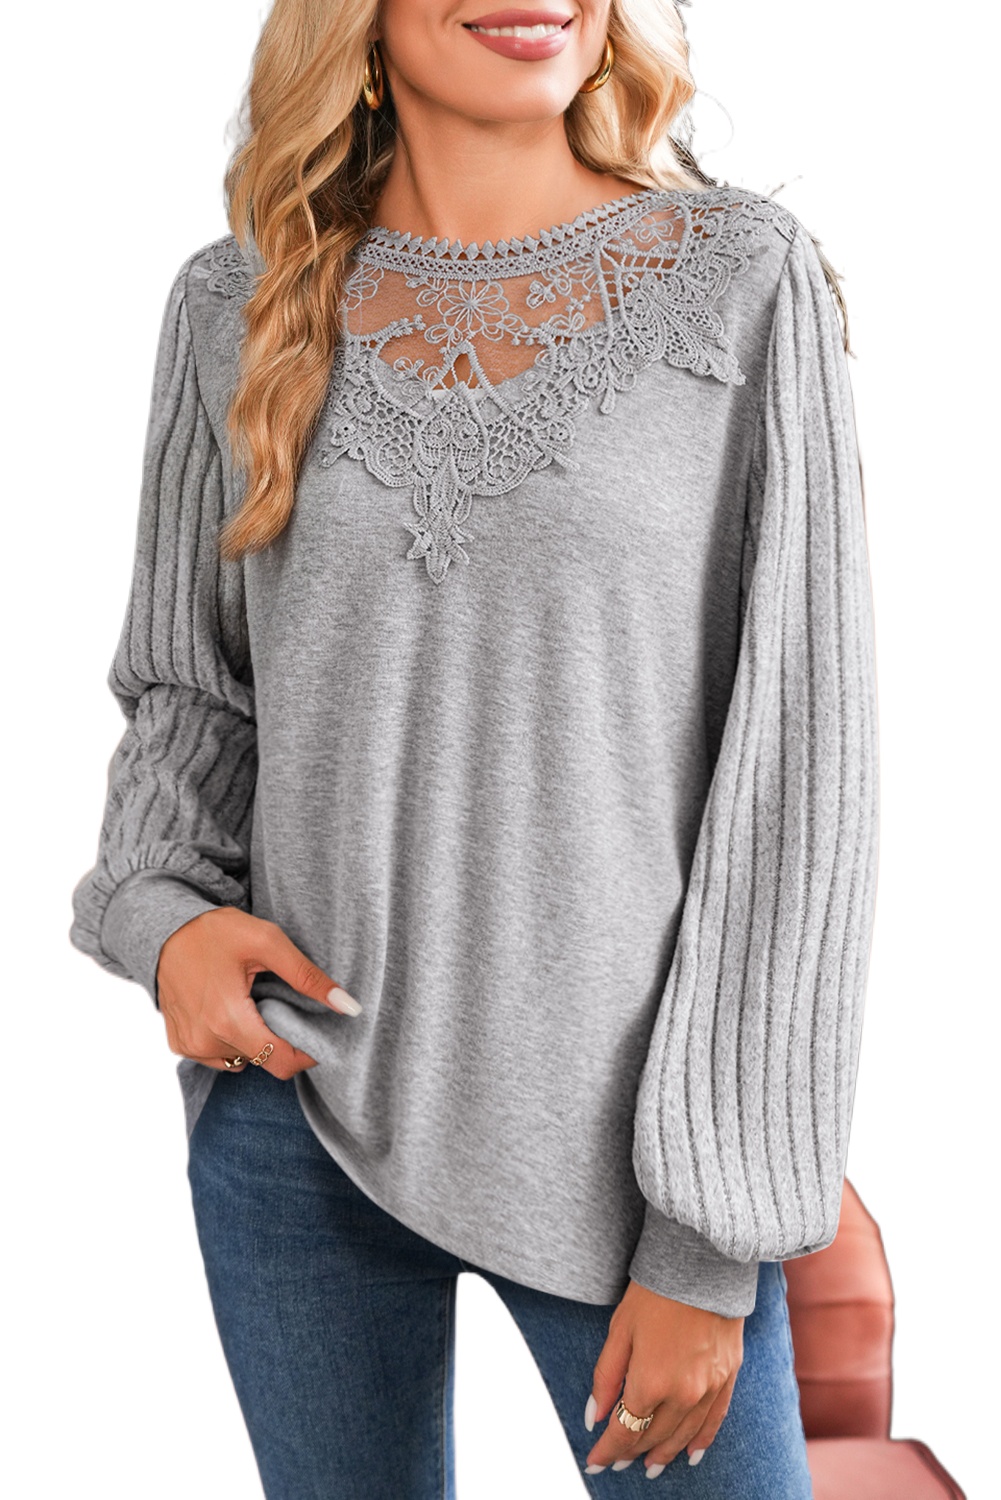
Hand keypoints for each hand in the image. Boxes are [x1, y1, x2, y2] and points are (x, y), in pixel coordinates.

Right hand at [156, 906, 361, 1077]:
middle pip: (263, 1060)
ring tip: (252, 1003)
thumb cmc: (215, 931)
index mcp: (228, 1021)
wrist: (163, 927)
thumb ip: (308, 976)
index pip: (281, 1063)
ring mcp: (189, 1046)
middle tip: (281, 1003)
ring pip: (242, 1060)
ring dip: (255, 1039)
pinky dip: (230, 1039)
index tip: (315, 1032)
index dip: (307, 1054)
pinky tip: (229, 1009)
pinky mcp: (179, 1044)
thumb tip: (349, 1007)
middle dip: (280, 1038)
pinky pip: (218, 1056)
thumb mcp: (267, 942)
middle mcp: (205, 1042)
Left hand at [583, 1279, 743, 1475]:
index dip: (607, 1450)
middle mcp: (683, 1394)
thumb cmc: (654, 1292)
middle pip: (654, 1437)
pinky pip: (714, 1422)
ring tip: (651, 1466)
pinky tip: (690, 1454)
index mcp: (650, 1382)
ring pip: (684, 1436)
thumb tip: (594, 1417)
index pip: (624, 1431)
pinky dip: (701, 1442)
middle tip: (617, 1462)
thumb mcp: (619, 1330)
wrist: (703, 1264)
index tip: (594, 1460)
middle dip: (632, 1452)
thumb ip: (606, 1377)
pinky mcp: (729, 1377)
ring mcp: (710, 1388)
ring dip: (665, 1454)